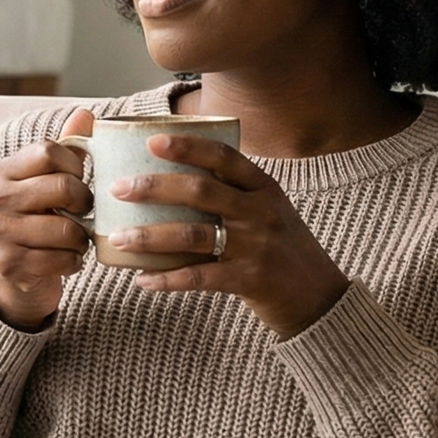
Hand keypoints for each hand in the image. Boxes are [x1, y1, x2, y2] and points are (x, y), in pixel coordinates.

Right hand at [0, 108, 95, 328]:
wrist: (13, 279)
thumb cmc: (36, 222)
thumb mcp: (46, 182)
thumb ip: (66, 149)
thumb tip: (86, 113)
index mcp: (1, 173)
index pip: (50, 151)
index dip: (76, 166)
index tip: (77, 181)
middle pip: (64, 188)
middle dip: (85, 204)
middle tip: (83, 213)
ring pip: (68, 229)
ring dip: (81, 238)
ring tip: (74, 239)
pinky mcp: (11, 266)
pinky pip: (64, 260)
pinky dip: (74, 262)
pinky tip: (64, 260)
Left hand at [108, 135, 349, 335]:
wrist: (319, 296)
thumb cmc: (282, 248)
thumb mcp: (269, 209)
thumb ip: (234, 192)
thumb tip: (174, 176)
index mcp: (264, 188)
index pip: (224, 157)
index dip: (188, 146)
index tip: (153, 140)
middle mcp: (260, 212)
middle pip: (201, 191)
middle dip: (154, 188)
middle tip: (118, 189)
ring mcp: (255, 246)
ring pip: (193, 234)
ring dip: (150, 236)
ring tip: (118, 238)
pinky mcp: (248, 280)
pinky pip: (198, 277)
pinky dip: (166, 279)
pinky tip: (141, 280)